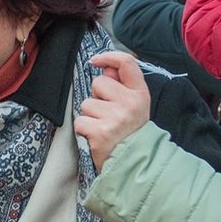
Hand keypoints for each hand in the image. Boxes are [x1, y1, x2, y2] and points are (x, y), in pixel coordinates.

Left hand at [74, 52, 150, 171]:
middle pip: (98, 83)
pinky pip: (80, 121)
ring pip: (86, 104)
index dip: (108, 56)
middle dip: (97, 97)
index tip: (96, 61)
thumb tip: (105, 68)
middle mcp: (129, 103)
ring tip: (103, 127)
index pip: (126, 63)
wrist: (135, 165)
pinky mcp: (100, 133)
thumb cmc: (131, 133)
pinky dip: (83, 130)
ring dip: (90, 116)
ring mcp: (115, 118)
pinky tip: (96, 137)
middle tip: (108, 114)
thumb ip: (122, 86)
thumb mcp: (134, 107)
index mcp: (140, 94)